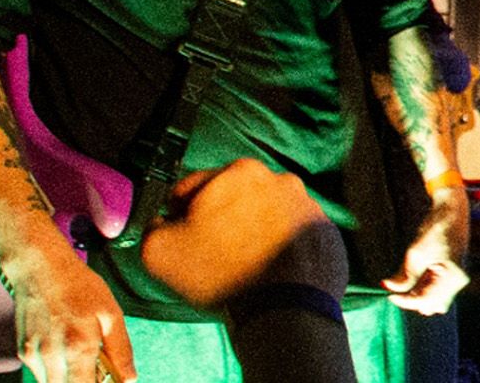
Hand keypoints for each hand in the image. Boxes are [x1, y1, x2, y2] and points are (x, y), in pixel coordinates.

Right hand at [6, 249, 135, 382]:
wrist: (40, 269)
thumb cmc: (81, 288)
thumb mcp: (111, 313)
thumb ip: (120, 350)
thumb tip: (130, 380)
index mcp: (79, 348)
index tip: (107, 380)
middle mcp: (53, 356)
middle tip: (97, 370)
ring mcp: (34, 355)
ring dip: (69, 378)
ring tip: (82, 356)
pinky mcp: (23, 352)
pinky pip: (42, 373)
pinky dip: (55, 369)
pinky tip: (64, 347)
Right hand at [141, 159, 344, 309]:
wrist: (286, 307)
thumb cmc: (221, 272)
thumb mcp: (160, 251)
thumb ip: (152, 228)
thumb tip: (161, 224)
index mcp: (240, 172)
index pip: (194, 187)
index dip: (178, 213)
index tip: (179, 236)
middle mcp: (281, 179)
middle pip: (235, 199)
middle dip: (220, 220)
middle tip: (212, 254)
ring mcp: (310, 205)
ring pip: (267, 215)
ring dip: (253, 231)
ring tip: (244, 265)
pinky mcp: (328, 232)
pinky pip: (293, 236)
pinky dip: (281, 247)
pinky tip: (270, 271)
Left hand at [383, 186, 468, 313]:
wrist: (451, 211)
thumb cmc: (436, 229)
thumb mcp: (416, 254)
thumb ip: (404, 276)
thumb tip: (388, 289)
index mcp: (452, 278)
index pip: (425, 301)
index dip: (405, 300)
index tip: (389, 294)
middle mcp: (458, 281)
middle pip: (433, 305)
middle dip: (413, 301)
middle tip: (396, 290)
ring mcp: (456, 278)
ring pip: (435, 299)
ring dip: (419, 296)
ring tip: (404, 284)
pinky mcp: (452, 274)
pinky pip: (438, 290)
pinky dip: (424, 288)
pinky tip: (414, 279)